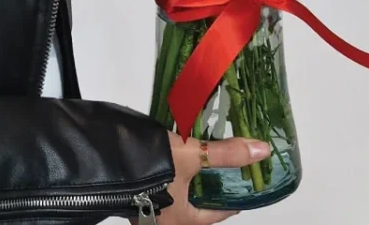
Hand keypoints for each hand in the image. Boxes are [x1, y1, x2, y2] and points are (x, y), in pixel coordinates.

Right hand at [131, 132, 271, 223]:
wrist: (107, 157)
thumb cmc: (152, 166)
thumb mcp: (194, 155)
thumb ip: (227, 154)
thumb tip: (262, 150)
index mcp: (181, 222)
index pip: (217, 214)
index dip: (233, 198)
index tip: (244, 183)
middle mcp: (164, 221)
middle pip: (198, 204)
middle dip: (212, 184)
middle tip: (226, 165)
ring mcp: (147, 209)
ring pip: (181, 194)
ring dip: (193, 177)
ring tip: (206, 155)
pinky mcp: (136, 194)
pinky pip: (165, 186)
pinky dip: (178, 172)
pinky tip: (181, 154)